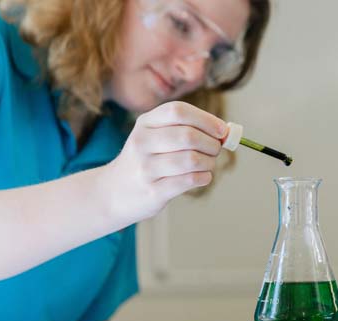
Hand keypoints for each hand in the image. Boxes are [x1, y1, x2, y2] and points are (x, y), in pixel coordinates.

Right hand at [101, 101, 227, 222]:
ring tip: (208, 164)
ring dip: (209, 162)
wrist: (113, 193)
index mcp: (145, 123)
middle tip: (216, 149)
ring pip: (191, 159)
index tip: (222, 130)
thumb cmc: (145, 161)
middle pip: (188, 135)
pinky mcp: (153, 191)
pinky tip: (202, 177)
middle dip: (211, 143)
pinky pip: (189, 180)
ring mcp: (145, 168)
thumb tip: (224, 132)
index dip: (206, 119)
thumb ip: (186, 130)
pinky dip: (204, 177)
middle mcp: (142, 143)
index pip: (179, 111)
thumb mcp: (155, 137)